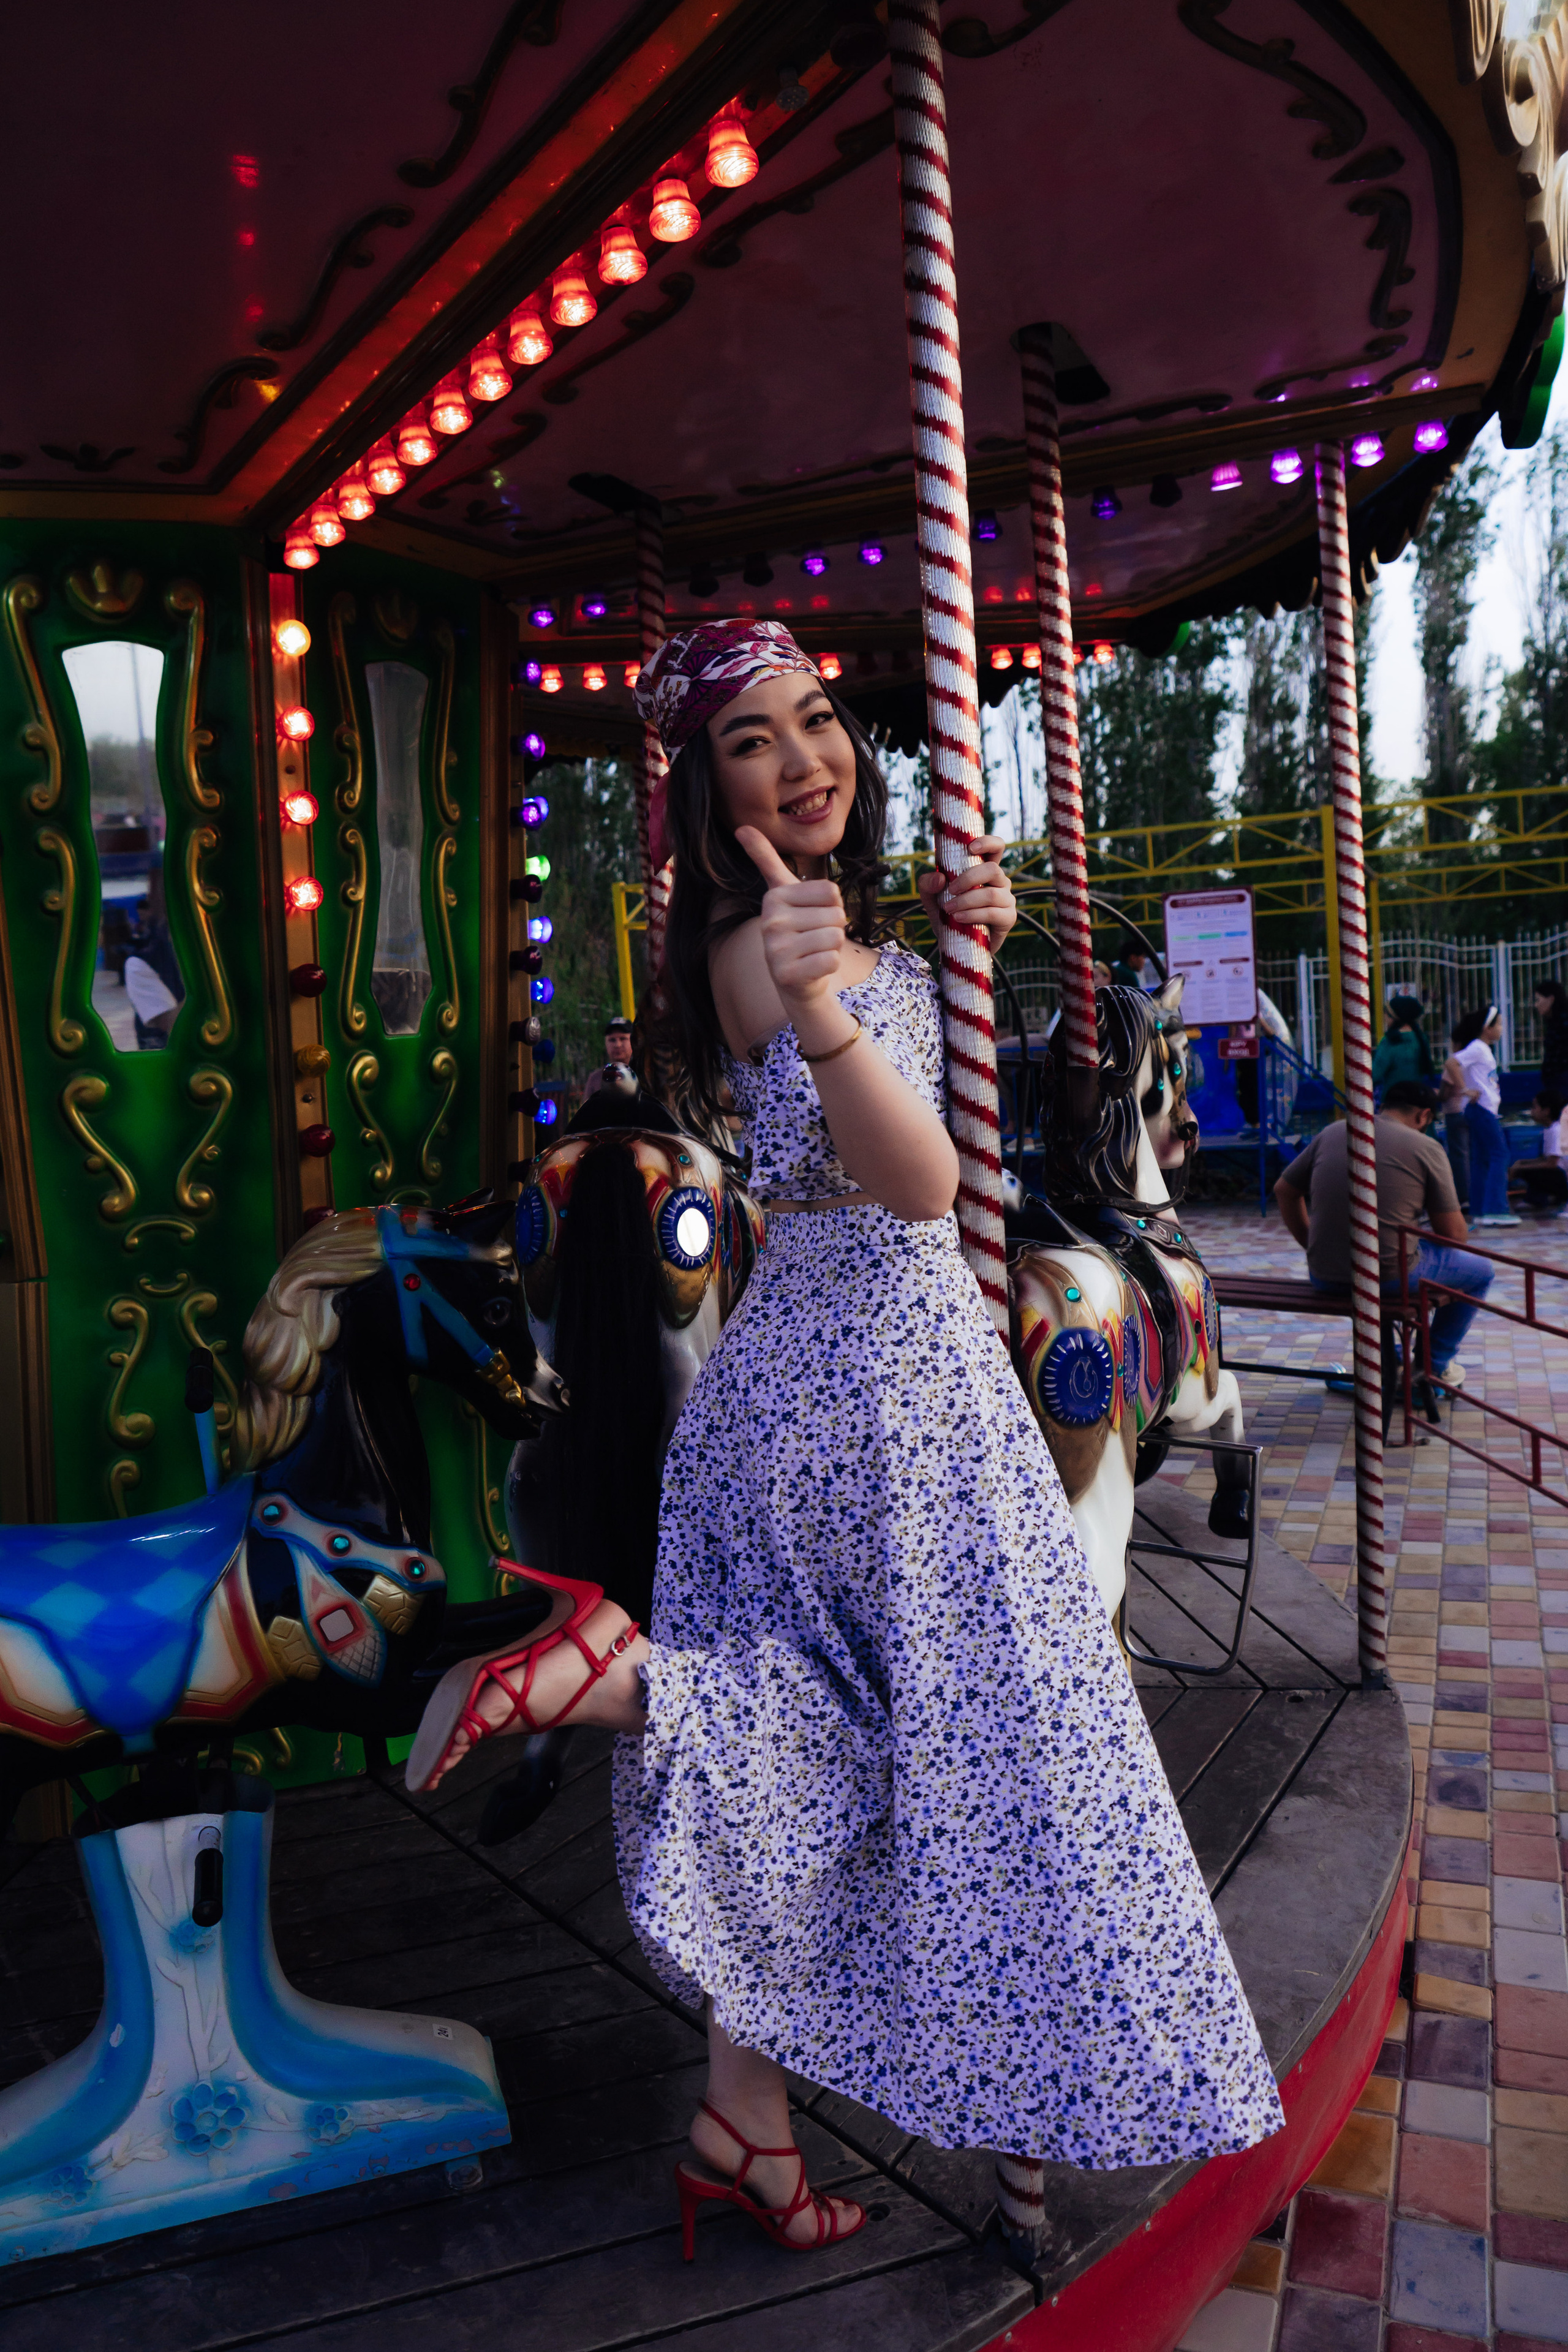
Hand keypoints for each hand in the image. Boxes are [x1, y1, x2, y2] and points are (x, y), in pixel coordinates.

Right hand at [735, 826, 847, 1013]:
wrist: (797, 982)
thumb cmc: (799, 932)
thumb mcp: (784, 893)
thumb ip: (766, 860)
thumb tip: (741, 827)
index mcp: (774, 898)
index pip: (832, 891)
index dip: (832, 906)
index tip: (813, 916)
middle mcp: (770, 922)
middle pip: (836, 914)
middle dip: (834, 928)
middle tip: (814, 940)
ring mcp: (775, 950)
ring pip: (836, 937)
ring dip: (833, 948)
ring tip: (813, 953)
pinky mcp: (786, 975)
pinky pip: (831, 960)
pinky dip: (830, 965)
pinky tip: (813, 969)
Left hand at [916, 836, 1015, 951]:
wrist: (957, 945)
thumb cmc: (948, 916)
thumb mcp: (932, 899)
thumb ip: (928, 885)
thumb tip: (939, 878)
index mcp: (985, 870)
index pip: (996, 848)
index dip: (988, 842)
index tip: (971, 848)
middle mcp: (999, 882)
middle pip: (992, 869)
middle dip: (968, 878)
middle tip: (950, 890)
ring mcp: (1007, 899)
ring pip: (991, 894)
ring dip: (966, 901)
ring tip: (949, 909)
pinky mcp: (1008, 918)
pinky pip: (993, 913)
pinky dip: (973, 915)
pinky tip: (959, 919)